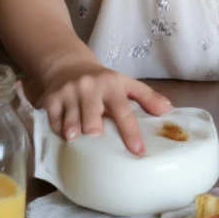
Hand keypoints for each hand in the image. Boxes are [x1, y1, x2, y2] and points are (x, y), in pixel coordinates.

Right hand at [38, 58, 172, 154]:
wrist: (68, 65)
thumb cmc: (102, 81)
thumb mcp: (126, 83)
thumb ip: (147, 97)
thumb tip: (168, 110)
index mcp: (112, 85)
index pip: (123, 111)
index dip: (131, 133)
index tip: (138, 152)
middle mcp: (90, 88)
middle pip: (92, 120)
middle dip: (95, 131)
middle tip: (98, 139)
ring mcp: (68, 94)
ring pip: (71, 123)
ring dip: (75, 135)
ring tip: (78, 140)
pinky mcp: (50, 100)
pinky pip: (54, 124)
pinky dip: (59, 132)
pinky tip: (64, 134)